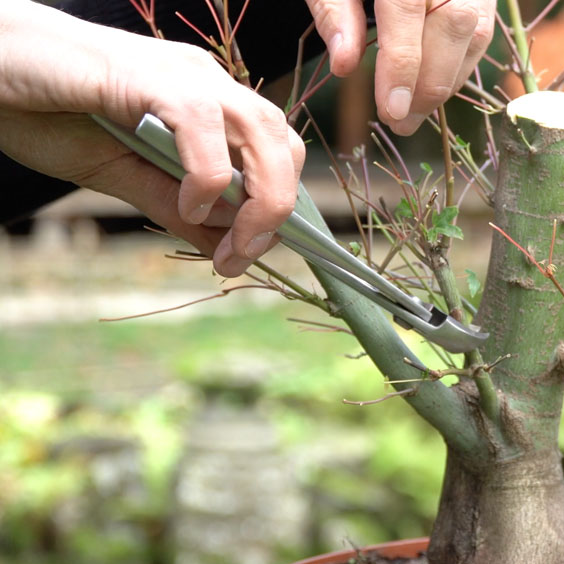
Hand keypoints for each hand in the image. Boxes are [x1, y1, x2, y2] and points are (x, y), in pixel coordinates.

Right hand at [0, 0, 304, 276]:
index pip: (277, 154)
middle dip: (280, 209)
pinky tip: (188, 200)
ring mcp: (182, 74)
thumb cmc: (51, 115)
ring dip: (261, 196)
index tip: (246, 258)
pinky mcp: (146, 73)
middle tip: (244, 256)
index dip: (278, 209)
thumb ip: (177, 207)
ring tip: (233, 243)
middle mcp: (208, 83)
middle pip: (281, 142)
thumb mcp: (124, 178)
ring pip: (260, 129)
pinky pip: (201, 120)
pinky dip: (207, 171)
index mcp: (210, 106)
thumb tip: (229, 248)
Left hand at [306, 0, 495, 134]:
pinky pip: (481, 32)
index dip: (402, 67)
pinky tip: (431, 89)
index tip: (391, 111)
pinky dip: (457, 67)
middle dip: (429, 85)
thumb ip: (334, 11)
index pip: (407, 14)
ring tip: (412, 113)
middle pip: (453, 27)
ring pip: (475, 34)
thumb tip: (344, 66)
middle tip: (399, 124)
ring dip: (445, 82)